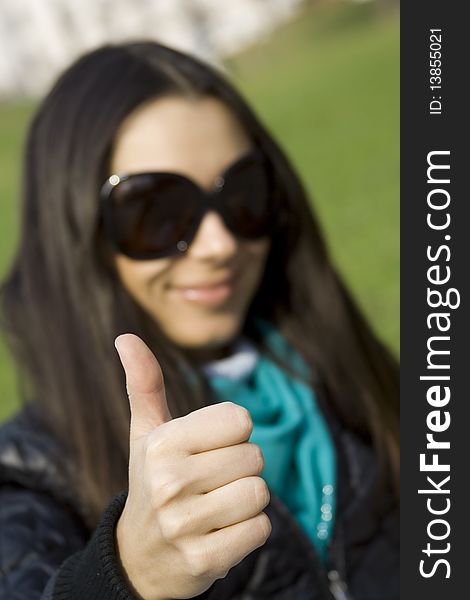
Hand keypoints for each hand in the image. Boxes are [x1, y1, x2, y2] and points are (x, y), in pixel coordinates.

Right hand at [114, 334, 270, 599]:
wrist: (139, 555)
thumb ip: (144, 383)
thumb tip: (125, 336)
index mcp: (162, 443)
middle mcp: (170, 482)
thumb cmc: (152, 479)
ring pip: (259, 493)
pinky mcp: (204, 561)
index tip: (206, 449)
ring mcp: (185, 524)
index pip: (240, 419)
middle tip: (208, 483)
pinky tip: (219, 533)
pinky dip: (248, 531)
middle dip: (239, 468)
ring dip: (245, 500)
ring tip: (215, 507)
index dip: (231, 433)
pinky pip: (260, 530)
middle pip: (254, 456)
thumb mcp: (146, 432)